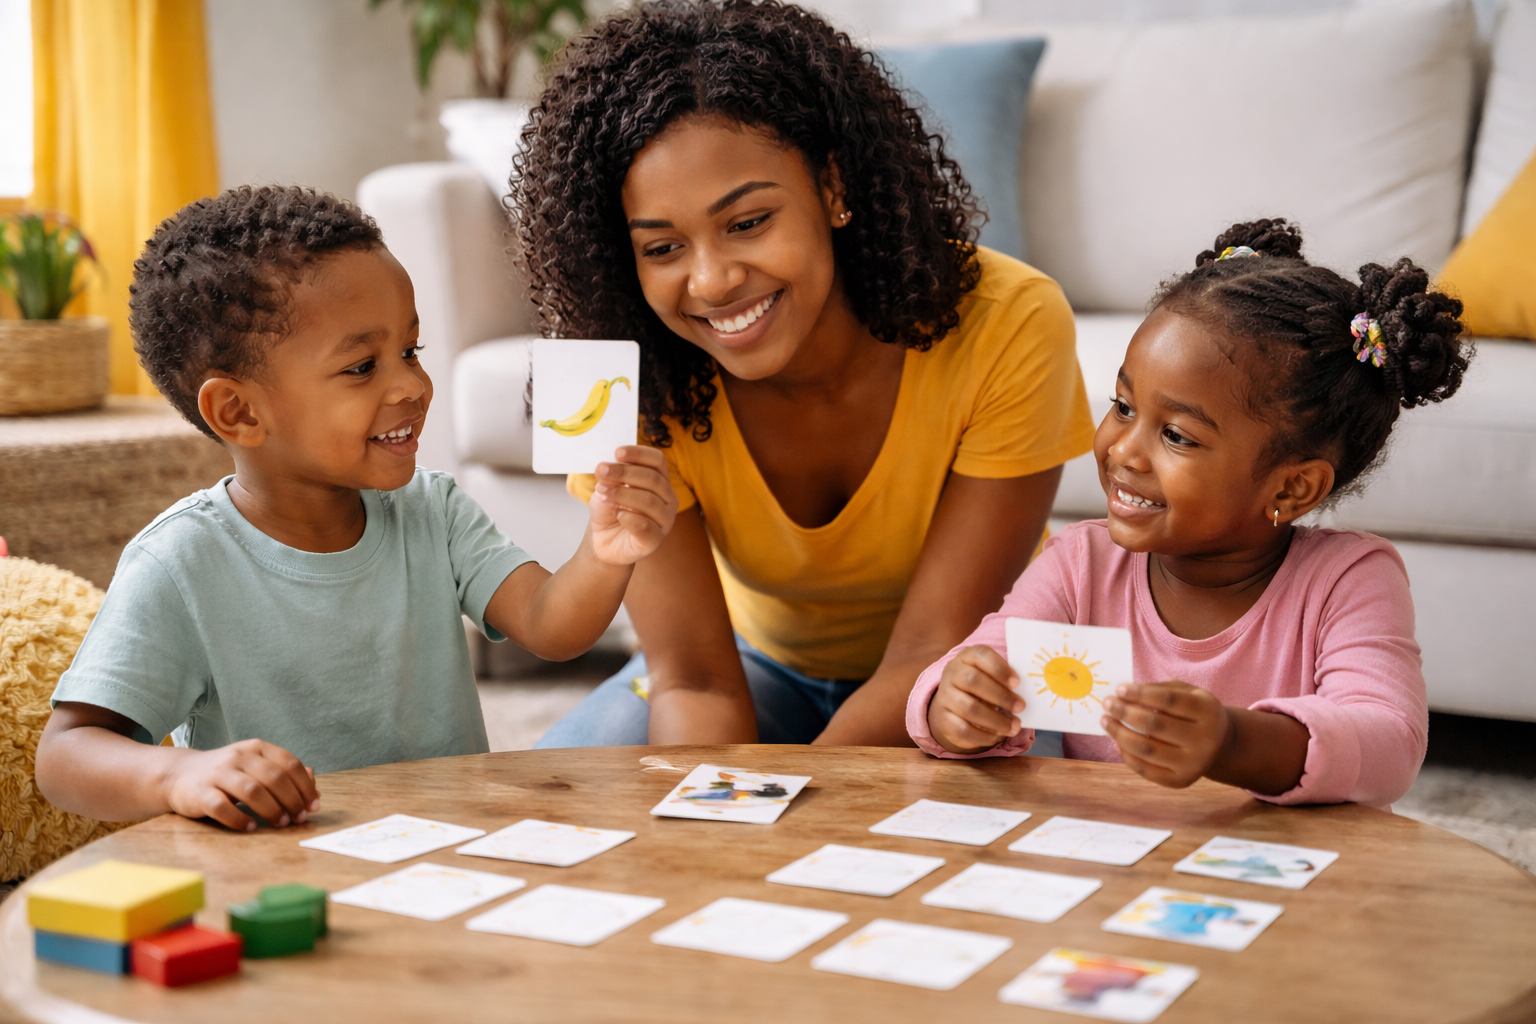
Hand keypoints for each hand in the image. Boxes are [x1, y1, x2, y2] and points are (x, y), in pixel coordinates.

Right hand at [161, 739, 320, 831]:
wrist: (180, 775)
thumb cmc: (228, 775)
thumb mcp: (257, 768)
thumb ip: (285, 775)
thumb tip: (315, 788)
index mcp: (256, 748)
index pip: (289, 763)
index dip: (305, 786)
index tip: (314, 806)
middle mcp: (238, 756)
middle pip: (274, 778)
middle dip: (292, 800)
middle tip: (299, 818)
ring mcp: (218, 773)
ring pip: (252, 791)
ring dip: (271, 810)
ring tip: (281, 823)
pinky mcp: (200, 792)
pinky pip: (222, 807)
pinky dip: (239, 819)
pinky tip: (250, 827)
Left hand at [589, 445, 677, 565]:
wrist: (604, 540)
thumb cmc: (610, 511)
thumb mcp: (606, 488)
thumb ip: (610, 477)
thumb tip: (607, 467)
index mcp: (660, 480)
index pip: (657, 461)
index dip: (639, 454)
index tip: (617, 453)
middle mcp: (667, 499)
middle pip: (653, 479)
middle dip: (624, 473)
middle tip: (601, 471)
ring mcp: (664, 520)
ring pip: (650, 501)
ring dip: (622, 494)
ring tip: (603, 494)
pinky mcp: (655, 540)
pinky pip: (646, 526)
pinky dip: (629, 518)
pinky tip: (618, 515)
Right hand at [927, 645, 1024, 753]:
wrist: (953, 704)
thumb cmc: (983, 686)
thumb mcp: (992, 676)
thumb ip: (1007, 680)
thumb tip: (1030, 692)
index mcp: (967, 657)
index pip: (980, 655)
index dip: (999, 668)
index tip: (1017, 683)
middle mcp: (952, 673)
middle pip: (972, 681)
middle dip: (1000, 696)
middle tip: (1021, 707)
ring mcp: (944, 696)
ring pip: (968, 708)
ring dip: (996, 720)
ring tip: (1014, 726)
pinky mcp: (943, 719)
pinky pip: (962, 730)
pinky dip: (983, 736)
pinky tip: (997, 736)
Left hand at [1101, 681, 1229, 787]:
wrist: (1219, 744)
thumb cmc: (1194, 712)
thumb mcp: (1186, 692)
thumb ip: (1158, 690)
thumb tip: (1122, 694)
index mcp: (1208, 712)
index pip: (1168, 700)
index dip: (1140, 694)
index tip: (1119, 689)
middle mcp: (1205, 740)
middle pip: (1155, 725)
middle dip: (1125, 713)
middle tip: (1107, 704)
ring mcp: (1194, 764)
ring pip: (1147, 749)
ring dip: (1119, 734)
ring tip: (1106, 721)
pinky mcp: (1181, 781)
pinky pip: (1146, 770)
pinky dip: (1126, 754)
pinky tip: (1116, 741)